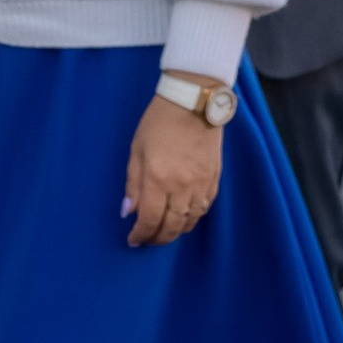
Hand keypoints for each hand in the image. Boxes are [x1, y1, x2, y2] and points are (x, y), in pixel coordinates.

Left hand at [123, 87, 224, 247]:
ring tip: (164, 231)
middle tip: (148, 240)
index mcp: (158, 179)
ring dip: (176, 231)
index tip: (133, 240)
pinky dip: (192, 218)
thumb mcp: (136, 150)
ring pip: (190, 221)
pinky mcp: (214, 179)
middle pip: (171, 226)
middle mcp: (181, 187)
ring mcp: (201, 184)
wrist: (194, 102)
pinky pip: (204, 208)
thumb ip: (133, 184)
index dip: (141, 235)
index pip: (149, 219)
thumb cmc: (159, 122)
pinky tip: (184, 217)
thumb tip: (128, 212)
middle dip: (158, 238)